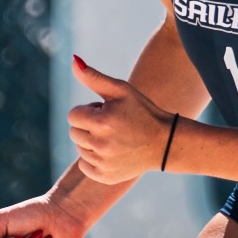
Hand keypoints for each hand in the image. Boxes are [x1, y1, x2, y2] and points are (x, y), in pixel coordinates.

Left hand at [67, 55, 172, 183]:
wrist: (164, 142)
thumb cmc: (141, 111)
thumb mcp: (121, 90)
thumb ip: (93, 77)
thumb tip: (73, 60)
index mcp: (102, 122)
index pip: (73, 115)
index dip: (89, 111)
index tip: (107, 112)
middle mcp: (101, 145)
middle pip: (74, 132)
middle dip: (89, 126)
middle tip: (112, 125)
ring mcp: (103, 163)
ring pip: (80, 148)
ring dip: (92, 141)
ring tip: (115, 137)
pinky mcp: (105, 176)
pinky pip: (85, 165)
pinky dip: (94, 159)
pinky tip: (112, 152)